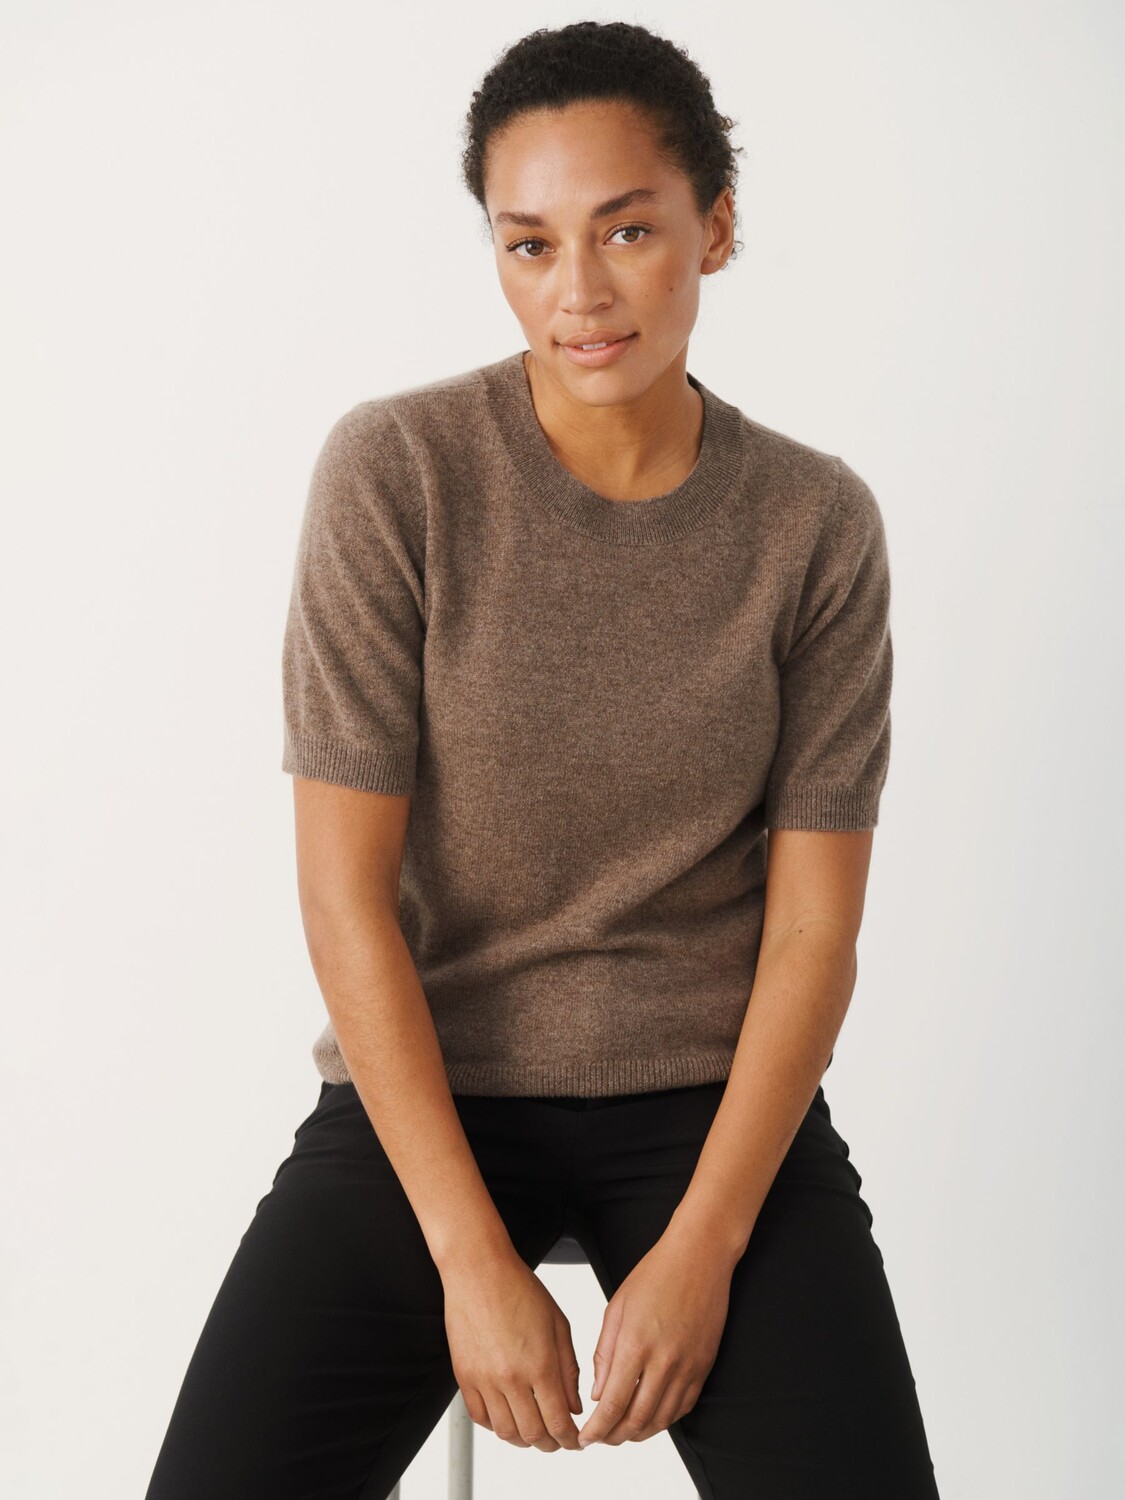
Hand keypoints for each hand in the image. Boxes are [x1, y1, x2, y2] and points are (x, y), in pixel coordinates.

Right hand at [442, 1249, 583, 1451]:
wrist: (478, 1271)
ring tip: (534, 1433)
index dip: (571, 1439)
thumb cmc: (520, 1289)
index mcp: (540, 1365)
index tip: (576, 1441)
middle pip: (533, 1434)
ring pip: (506, 1432)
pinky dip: (495, 1427)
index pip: (559, 1422)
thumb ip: (568, 1368)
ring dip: (524, 1440)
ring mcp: (484, 1380)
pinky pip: (479, 1417)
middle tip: (558, 1441)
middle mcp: (511, 1378)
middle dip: (551, 1444)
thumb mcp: (558, 1324)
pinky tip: (507, 1419)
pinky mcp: (463, 1376)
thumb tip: (573, 1406)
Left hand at [577, 1228, 732, 1446]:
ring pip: (661, 1420)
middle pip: (636, 1420)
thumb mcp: (617, 1307)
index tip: (585, 1438)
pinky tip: (650, 1417)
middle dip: (614, 1437)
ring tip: (622, 1433)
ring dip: (639, 1433)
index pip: (612, 1405)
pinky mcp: (704, 1366)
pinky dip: (664, 1420)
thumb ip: (605, 1354)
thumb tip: (599, 1394)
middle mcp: (663, 1361)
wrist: (700, 1257)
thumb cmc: (655, 1275)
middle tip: (601, 1439)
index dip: (597, 1429)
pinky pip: (683, 1407)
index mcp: (635, 1344)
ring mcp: (687, 1366)